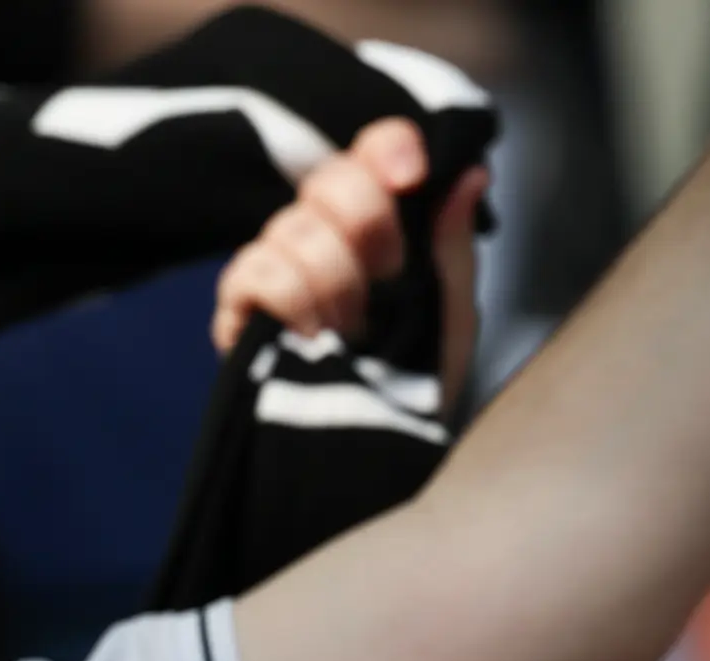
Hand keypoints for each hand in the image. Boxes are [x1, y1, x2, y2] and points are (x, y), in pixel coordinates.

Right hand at [211, 116, 485, 404]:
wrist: (378, 461)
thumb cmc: (417, 392)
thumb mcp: (450, 319)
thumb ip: (452, 247)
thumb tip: (470, 173)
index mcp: (376, 229)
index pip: (370, 154)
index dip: (387, 149)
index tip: (411, 175)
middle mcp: (323, 238)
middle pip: (330, 179)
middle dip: (368, 225)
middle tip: (389, 279)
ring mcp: (277, 271)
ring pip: (295, 226)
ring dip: (336, 281)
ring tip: (352, 331)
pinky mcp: (239, 312)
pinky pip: (255, 270)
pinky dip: (291, 298)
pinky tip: (314, 337)